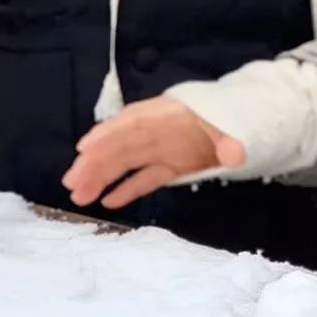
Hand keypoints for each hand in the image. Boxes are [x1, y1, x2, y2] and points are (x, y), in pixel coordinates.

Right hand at [62, 96, 246, 210]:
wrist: (245, 124)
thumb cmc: (232, 116)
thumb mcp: (235, 122)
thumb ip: (231, 138)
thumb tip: (235, 154)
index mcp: (170, 114)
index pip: (133, 120)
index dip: (108, 132)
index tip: (85, 147)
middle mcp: (159, 131)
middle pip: (121, 144)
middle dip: (95, 161)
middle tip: (71, 182)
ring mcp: (162, 149)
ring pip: (126, 163)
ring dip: (101, 177)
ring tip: (78, 196)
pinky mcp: (170, 166)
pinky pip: (144, 178)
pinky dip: (127, 189)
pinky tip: (106, 202)